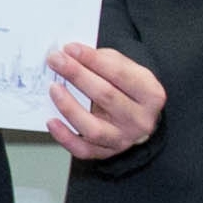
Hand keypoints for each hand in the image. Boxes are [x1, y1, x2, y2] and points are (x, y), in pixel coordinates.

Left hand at [45, 43, 165, 159]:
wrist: (138, 118)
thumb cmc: (128, 89)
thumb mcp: (127, 69)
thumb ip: (103, 60)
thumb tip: (71, 54)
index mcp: (151, 94)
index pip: (120, 74)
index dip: (93, 60)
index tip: (70, 49)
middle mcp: (140, 120)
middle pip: (106, 96)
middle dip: (77, 75)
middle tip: (56, 61)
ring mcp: (124, 139)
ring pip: (93, 127)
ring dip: (69, 107)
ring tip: (53, 88)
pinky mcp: (107, 153)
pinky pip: (83, 150)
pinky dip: (65, 137)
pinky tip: (52, 121)